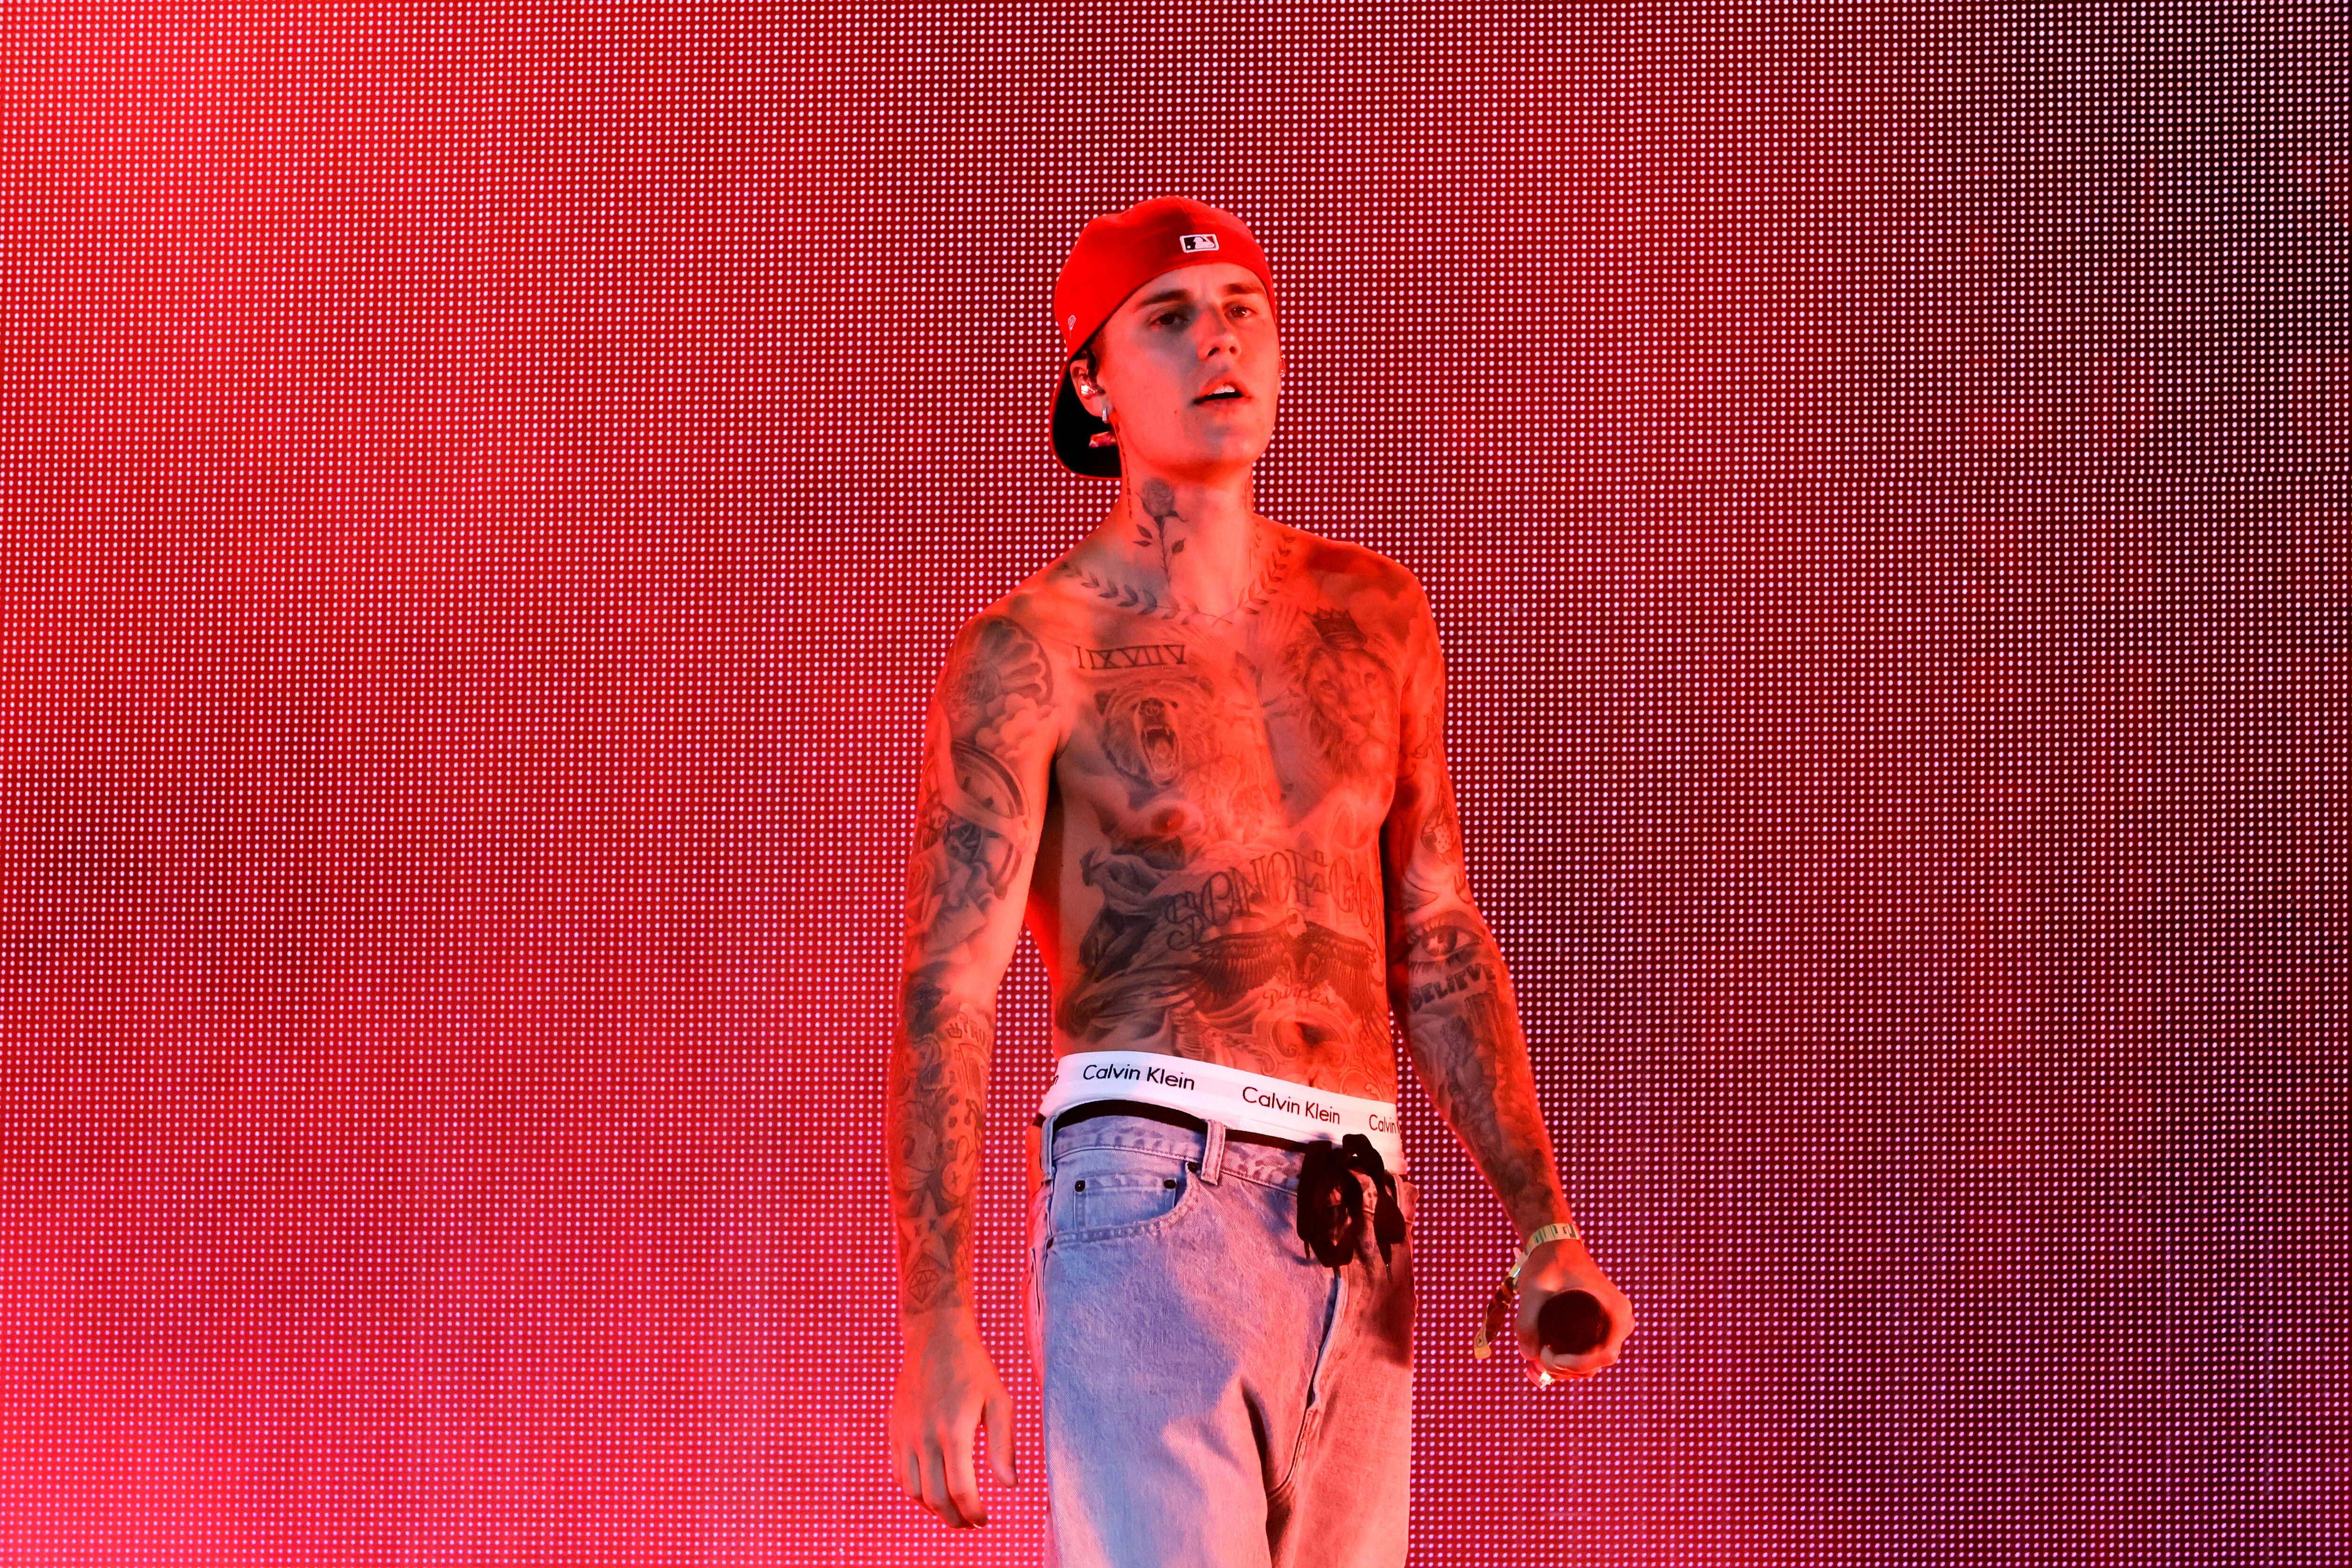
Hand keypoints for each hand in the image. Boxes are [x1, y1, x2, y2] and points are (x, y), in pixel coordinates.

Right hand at [890, 1314, 1017, 1527]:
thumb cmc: (973, 1368)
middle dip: (954, 1519)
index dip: (973, 1513)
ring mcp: (905, 1434)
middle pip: (935, 1497)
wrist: (935, 1337)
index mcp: (954, 1430)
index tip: (984, 1520)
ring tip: (952, 1511)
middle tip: (969, 1523)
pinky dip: (914, 1491)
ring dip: (932, 1508)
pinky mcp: (894, 1430)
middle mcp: (925, 1436)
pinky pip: (899, 1473)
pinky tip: (931, 1490)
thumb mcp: (999, 1401)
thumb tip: (1009, 1486)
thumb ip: (1003, 1445)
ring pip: (912, 1491)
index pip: (961, 1489)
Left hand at [1515, 1237, 1635, 1385]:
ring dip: (1562, 1371)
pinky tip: (1538, 1365)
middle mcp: (1619, 1323)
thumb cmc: (1548, 1263)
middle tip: (1537, 1356)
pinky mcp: (1596, 1332)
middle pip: (1595, 1364)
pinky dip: (1564, 1366)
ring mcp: (1609, 1329)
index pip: (1604, 1355)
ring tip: (1534, 1358)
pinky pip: (1585, 1358)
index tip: (1548, 1356)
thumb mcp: (1534, 1288)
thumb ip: (1526, 1321)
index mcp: (1616, 1311)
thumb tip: (1528, 1356)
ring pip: (1588, 1366)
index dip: (1576, 1365)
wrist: (1554, 1246)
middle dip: (1565, 1370)